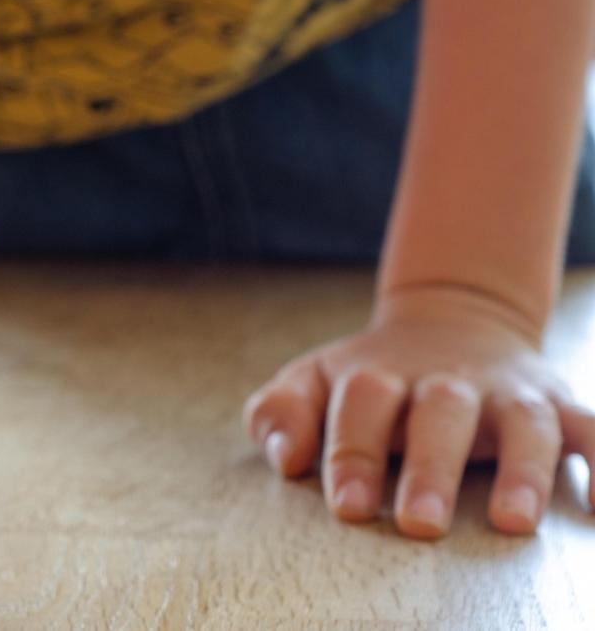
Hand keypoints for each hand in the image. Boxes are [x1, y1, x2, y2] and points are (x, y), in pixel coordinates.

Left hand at [243, 285, 594, 538]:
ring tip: (512, 520)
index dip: (353, 454)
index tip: (349, 507)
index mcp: (378, 376)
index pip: (363, 407)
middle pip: (440, 414)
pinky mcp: (555, 404)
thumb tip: (285, 457)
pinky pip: (591, 428)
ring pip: (521, 424)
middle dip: (429, 469)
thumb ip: (279, 413)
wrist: (449, 320)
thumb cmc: (369, 380)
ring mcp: (505, 392)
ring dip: (521, 470)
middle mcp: (445, 381)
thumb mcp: (312, 383)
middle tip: (418, 524)